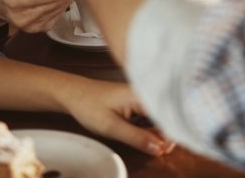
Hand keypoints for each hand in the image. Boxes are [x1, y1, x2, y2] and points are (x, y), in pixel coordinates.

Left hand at [60, 79, 174, 156]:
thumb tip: (159, 148)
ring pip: (159, 116)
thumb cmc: (89, 106)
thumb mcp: (111, 126)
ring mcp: (142, 96)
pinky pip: (151, 115)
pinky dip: (151, 128)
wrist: (73, 94)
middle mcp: (145, 93)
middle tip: (161, 152)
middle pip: (165, 115)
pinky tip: (148, 137)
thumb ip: (136, 138)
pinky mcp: (138, 101)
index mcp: (142, 95)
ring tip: (156, 146)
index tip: (166, 150)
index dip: (170, 134)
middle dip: (166, 134)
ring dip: (159, 132)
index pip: (166, 115)